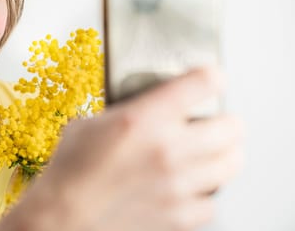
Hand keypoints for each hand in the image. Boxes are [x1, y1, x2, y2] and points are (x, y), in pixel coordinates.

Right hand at [0, 66, 242, 230]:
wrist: (62, 216)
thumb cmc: (69, 171)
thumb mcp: (90, 123)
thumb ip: (125, 113)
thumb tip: (143, 108)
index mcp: (144, 117)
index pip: (204, 82)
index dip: (210, 77)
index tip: (210, 79)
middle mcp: (168, 148)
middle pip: (231, 126)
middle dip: (225, 121)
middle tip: (215, 122)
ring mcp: (177, 184)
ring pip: (231, 163)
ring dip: (224, 155)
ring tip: (212, 154)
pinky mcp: (179, 215)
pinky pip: (212, 202)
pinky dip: (205, 194)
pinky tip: (190, 188)